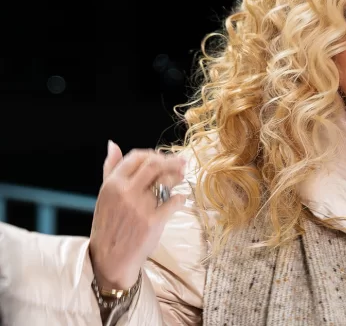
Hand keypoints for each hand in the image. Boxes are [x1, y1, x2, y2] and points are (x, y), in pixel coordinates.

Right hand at [89, 141, 186, 290]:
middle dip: (171, 161)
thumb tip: (113, 144)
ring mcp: (140, 207)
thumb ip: (110, 169)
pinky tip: (181, 199)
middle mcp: (125, 192)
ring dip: (178, 177)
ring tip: (181, 178)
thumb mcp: (105, 195)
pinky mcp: (153, 222)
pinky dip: (180, 198)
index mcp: (112, 184)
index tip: (162, 158)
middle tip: (182, 163)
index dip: (153, 155)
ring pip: (166, 181)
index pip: (137, 157)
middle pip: (155, 164)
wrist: (110, 259)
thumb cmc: (109, 225)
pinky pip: (174, 202)